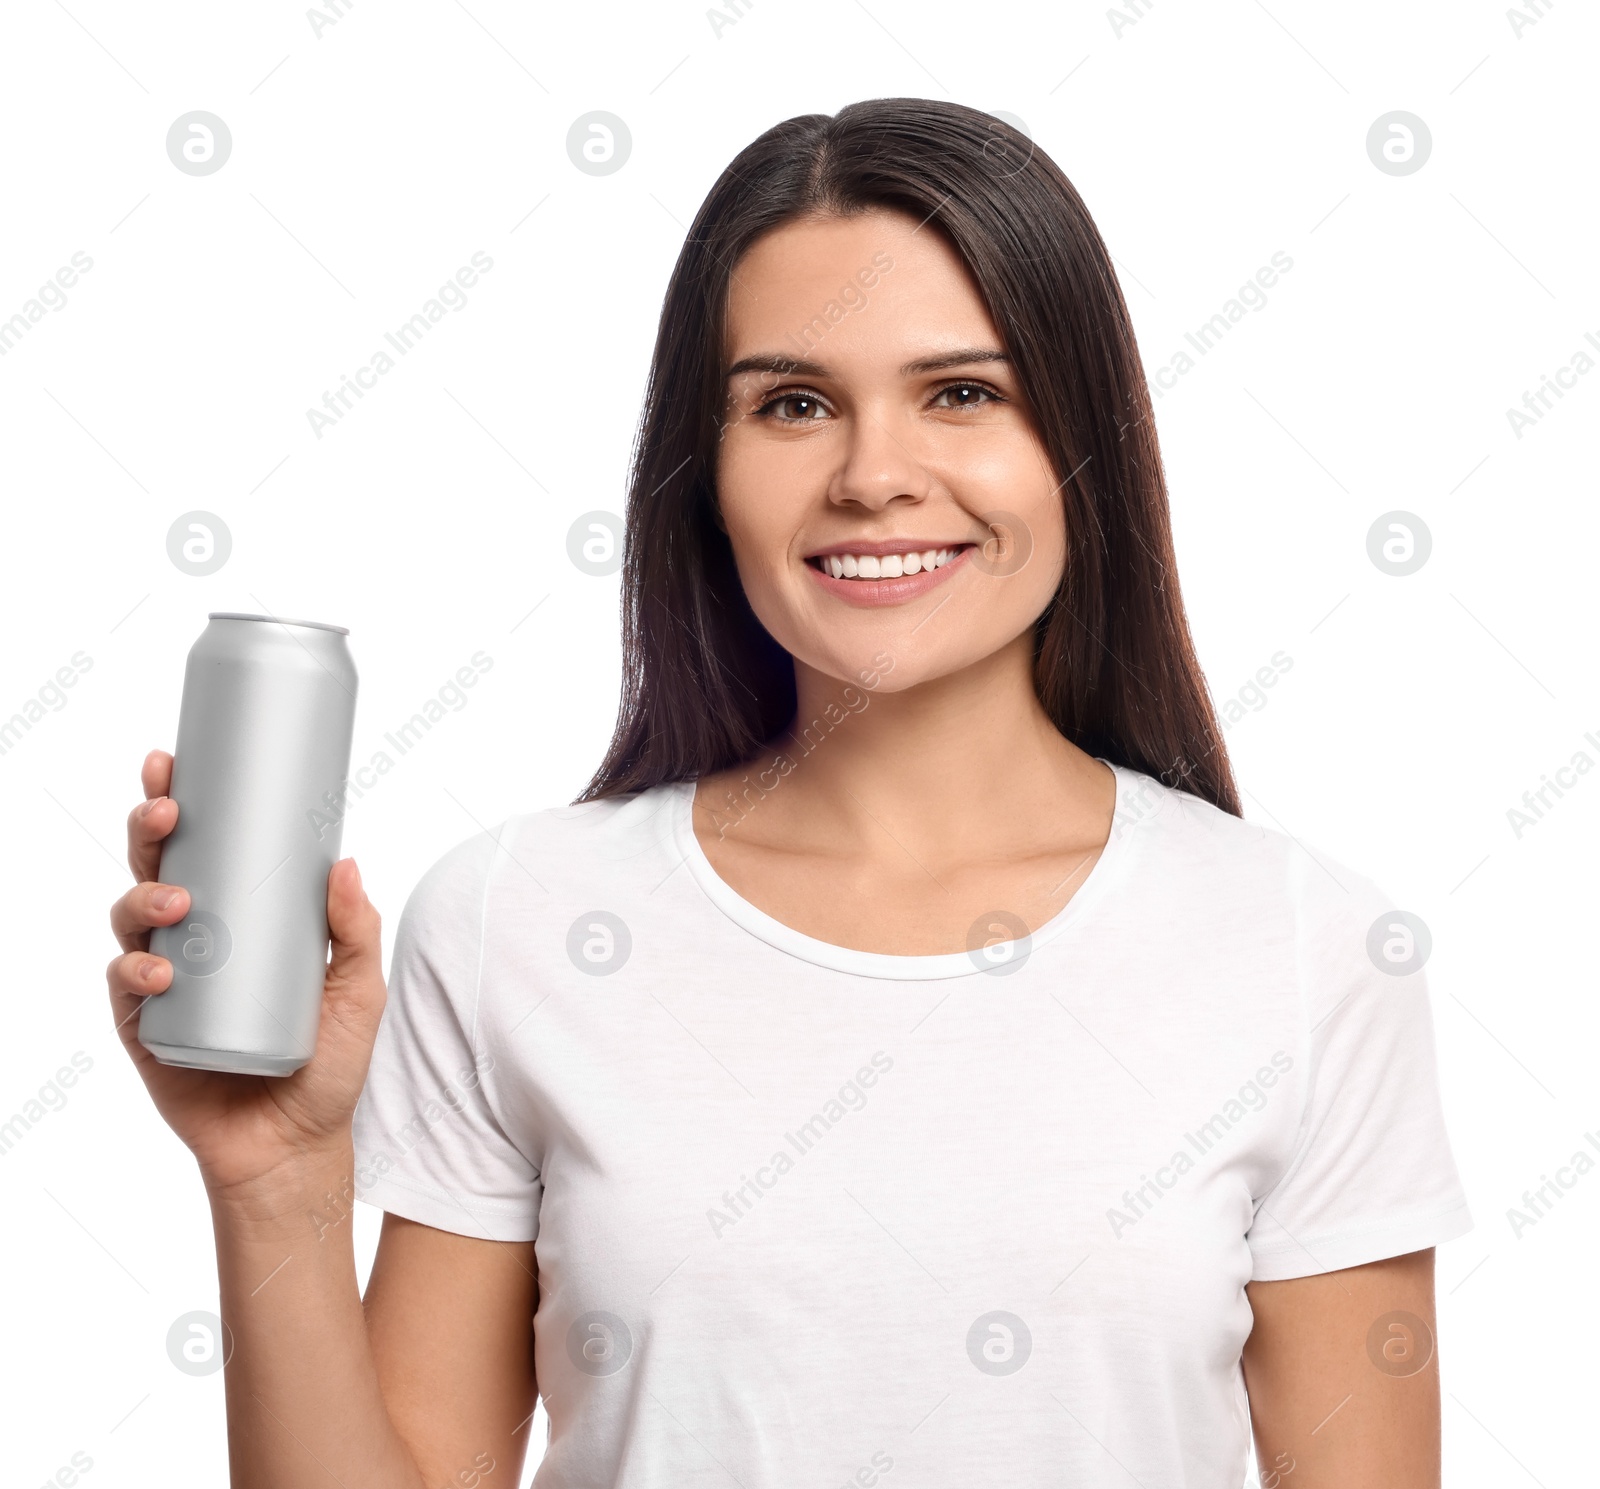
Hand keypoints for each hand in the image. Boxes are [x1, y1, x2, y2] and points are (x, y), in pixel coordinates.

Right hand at [107, 749, 387, 1197]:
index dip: (182, 800)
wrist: (299, 1145)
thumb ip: (356, 931)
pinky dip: (134, 970)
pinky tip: (158, 969)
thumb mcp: (359, 990)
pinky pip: (124, 987)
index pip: (205, 845)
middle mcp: (196, 937)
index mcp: (240, 916)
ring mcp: (166, 980)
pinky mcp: (146, 1028)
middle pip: (157, 866)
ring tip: (178, 900)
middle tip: (167, 807)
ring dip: (144, 896)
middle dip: (150, 827)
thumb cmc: (330, 1062)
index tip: (175, 759)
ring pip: (132, 918)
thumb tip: (345, 861)